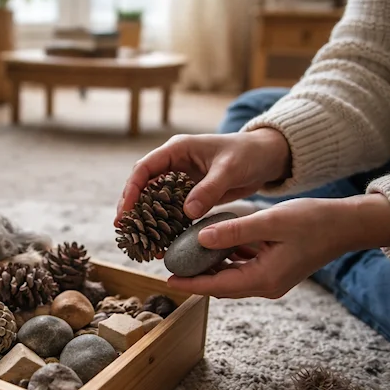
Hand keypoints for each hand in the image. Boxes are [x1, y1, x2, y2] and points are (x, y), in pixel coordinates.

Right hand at [115, 128, 290, 223]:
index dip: (132, 189)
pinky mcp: (191, 194)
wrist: (267, 158)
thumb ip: (209, 189)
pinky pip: (172, 210)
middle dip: (132, 206)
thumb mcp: (229, 169)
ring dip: (146, 218)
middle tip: (123, 229)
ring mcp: (181, 180)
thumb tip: (187, 212)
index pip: (145, 168)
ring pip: (155, 200)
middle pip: (143, 185)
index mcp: (177, 149)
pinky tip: (161, 240)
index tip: (126, 210)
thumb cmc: (248, 154)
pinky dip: (165, 224)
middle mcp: (174, 164)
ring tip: (137, 238)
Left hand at [166, 194, 389, 298]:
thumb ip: (235, 230)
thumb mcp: (270, 221)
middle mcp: (266, 285)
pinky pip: (244, 266)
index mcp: (264, 279)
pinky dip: (228, 257)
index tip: (167, 279)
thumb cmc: (313, 221)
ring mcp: (272, 279)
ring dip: (211, 265)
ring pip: (232, 275)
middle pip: (222, 285)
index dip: (191, 283)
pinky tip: (215, 241)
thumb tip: (201, 238)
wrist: (347, 225)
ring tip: (186, 252)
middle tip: (171, 264)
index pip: (218, 286)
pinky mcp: (275, 270)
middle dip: (196, 276)